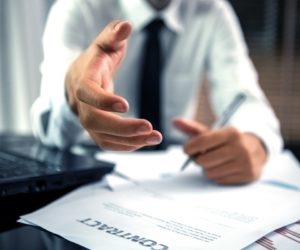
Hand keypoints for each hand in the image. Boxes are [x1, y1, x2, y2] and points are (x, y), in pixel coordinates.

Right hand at [65, 20, 161, 150]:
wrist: (81, 77)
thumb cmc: (96, 59)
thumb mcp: (105, 43)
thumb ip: (113, 35)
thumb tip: (126, 26)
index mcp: (82, 79)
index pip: (86, 92)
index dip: (103, 100)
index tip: (126, 105)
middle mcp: (80, 103)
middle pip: (94, 121)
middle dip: (122, 128)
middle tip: (149, 128)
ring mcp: (86, 119)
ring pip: (102, 137)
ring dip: (129, 141)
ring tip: (155, 138)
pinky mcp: (95, 130)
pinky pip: (107, 143)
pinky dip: (126, 145)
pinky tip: (144, 141)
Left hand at [173, 118, 266, 184]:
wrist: (257, 149)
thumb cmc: (227, 141)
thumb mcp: (213, 133)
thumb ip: (193, 128)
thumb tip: (174, 121)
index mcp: (231, 133)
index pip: (202, 141)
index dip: (190, 147)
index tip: (187, 149)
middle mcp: (241, 147)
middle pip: (203, 160)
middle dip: (199, 159)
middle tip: (203, 156)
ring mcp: (246, 162)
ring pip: (210, 172)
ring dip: (208, 168)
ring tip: (215, 162)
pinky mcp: (248, 175)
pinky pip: (220, 180)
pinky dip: (218, 175)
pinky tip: (224, 168)